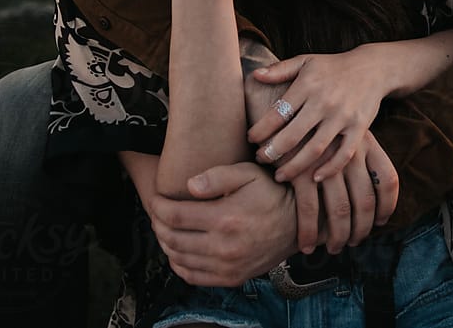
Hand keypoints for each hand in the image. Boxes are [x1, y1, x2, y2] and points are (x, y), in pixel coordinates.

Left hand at [148, 162, 297, 285]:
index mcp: (225, 218)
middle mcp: (224, 246)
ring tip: (165, 229)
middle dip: (158, 225)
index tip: (155, 199)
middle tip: (157, 213)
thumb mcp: (248, 174)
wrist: (297, 224)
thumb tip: (189, 186)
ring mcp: (228, 266)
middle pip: (173, 239)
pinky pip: (193, 276)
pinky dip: (179, 264)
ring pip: (180, 259)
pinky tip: (178, 250)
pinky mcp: (232, 278)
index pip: (176, 216)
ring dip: (165, 244)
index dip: (158, 207)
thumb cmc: (270, 193)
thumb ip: (217, 176)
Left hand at [247, 47, 389, 180]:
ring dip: (295, 167)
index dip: (261, 130)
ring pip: (315, 149)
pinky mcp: (360, 128)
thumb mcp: (306, 62)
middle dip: (272, 152)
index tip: (250, 139)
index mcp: (307, 85)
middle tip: (260, 160)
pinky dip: (329, 169)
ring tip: (280, 175)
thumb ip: (280, 70)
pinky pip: (343, 154)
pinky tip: (314, 178)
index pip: (278, 113)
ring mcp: (343, 116)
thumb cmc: (332, 67)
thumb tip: (254, 76)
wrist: (373, 68)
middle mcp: (324, 101)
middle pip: (293, 135)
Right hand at [287, 130, 398, 252]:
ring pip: (339, 210)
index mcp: (365, 141)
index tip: (380, 223)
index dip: (387, 206)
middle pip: (365, 201)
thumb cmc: (309, 118)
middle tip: (353, 243)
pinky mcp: (300, 169)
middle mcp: (349, 151)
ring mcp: (326, 161)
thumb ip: (353, 154)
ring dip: (337, 236)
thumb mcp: (339, 127)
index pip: (388, 179)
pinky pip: (310, 209)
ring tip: (332, 248)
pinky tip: (307, 244)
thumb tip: (364, 192)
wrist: (275, 99)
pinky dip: (309, 231)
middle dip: (360, 229)